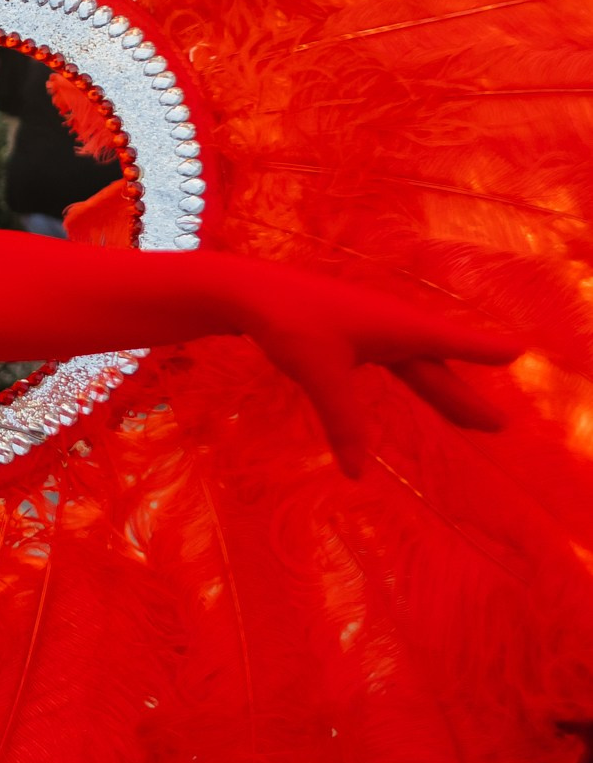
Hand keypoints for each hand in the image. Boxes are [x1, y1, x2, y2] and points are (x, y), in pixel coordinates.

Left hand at [239, 271, 519, 475]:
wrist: (243, 289)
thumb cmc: (287, 323)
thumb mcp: (320, 376)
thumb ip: (344, 423)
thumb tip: (357, 474)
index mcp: (395, 325)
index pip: (451, 342)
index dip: (484, 350)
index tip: (520, 352)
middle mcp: (387, 322)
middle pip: (433, 366)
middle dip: (464, 397)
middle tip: (499, 426)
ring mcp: (364, 326)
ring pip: (410, 365)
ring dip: (439, 390)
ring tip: (469, 420)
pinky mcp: (341, 331)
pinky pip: (386, 359)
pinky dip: (408, 376)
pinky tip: (413, 381)